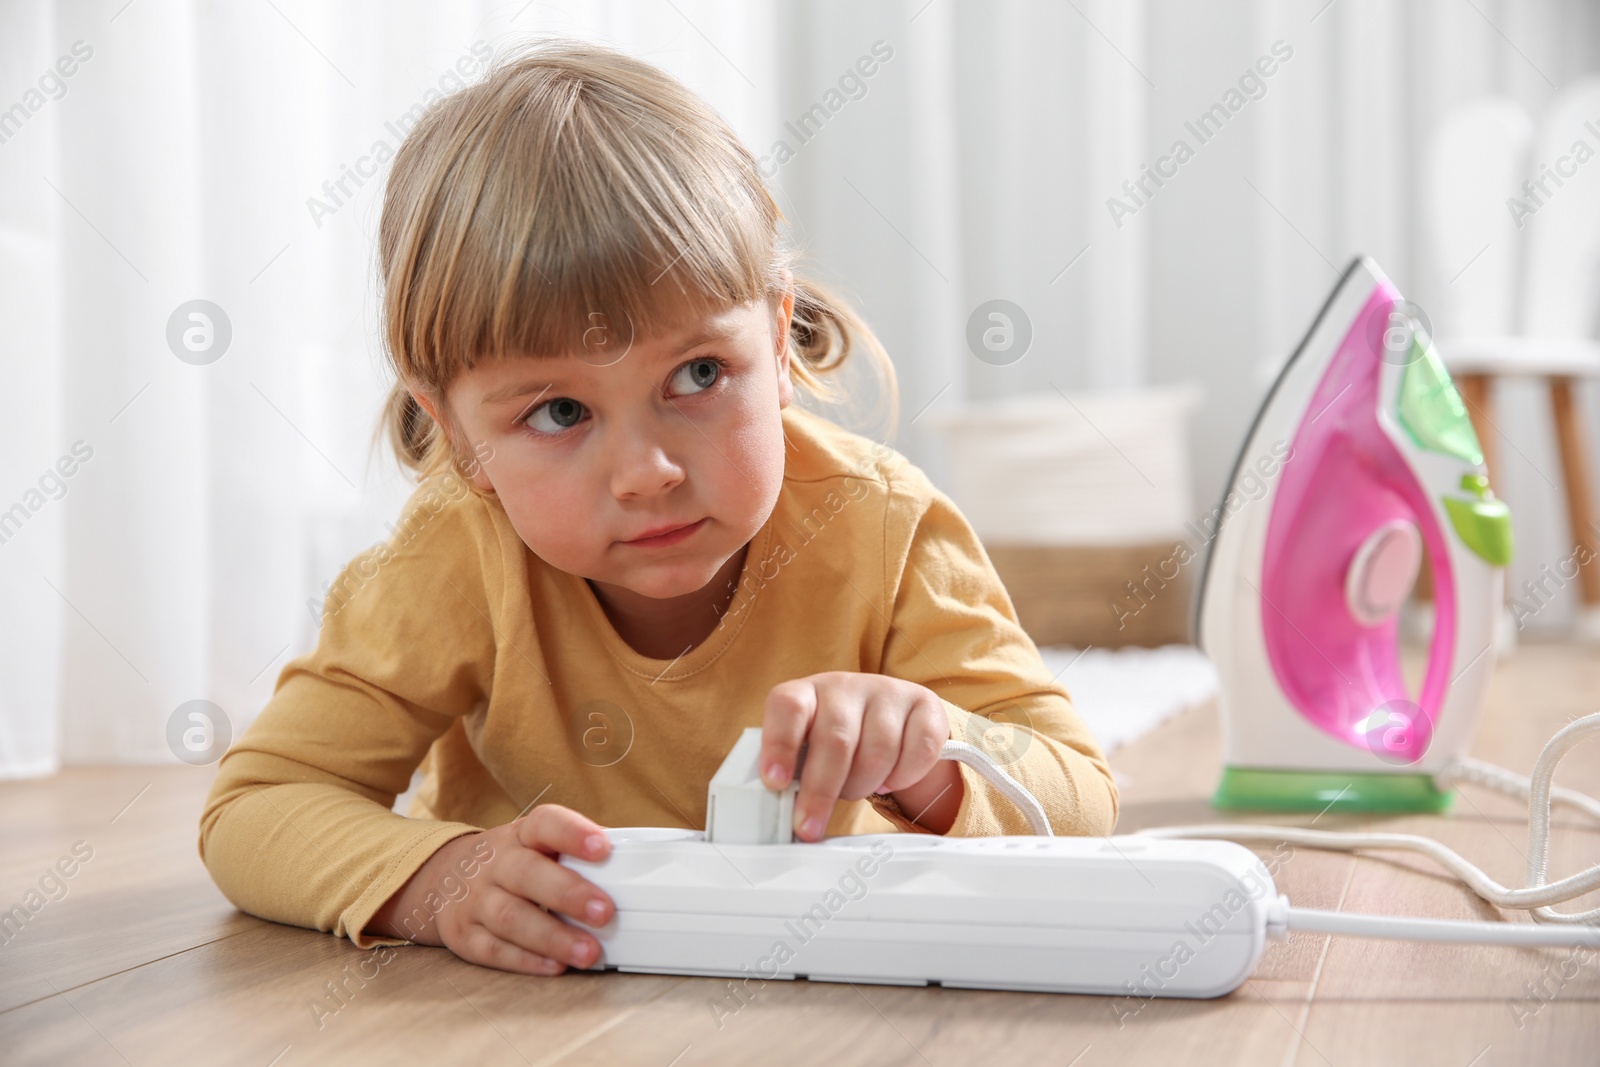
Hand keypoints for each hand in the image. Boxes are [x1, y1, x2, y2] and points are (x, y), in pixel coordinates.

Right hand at [365, 804, 614, 975]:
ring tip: (588, 952)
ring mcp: (476, 899)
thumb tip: (631, 874)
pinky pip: (493, 949)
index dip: (573, 834)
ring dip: (552, 937)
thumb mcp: (536, 845)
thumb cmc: (511, 862)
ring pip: (511, 917)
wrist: (444, 878)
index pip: (546, 824)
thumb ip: (573, 856)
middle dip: (568, 893)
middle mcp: (495, 863)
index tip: (603, 848)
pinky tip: (555, 966)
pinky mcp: (465, 935)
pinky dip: (525, 960)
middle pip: (527, 874)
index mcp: (522, 835)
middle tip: (605, 912)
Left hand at [758, 672, 963, 840]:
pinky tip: (889, 779)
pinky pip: (919, 751)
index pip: (788, 708)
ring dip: (864, 785)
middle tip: (810, 825)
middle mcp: (845, 685)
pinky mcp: (925, 704)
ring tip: (855, 790)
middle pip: (835, 739)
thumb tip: (773, 812)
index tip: (775, 783)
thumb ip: (788, 772)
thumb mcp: (804, 748)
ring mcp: (887, 691)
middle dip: (821, 791)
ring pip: (878, 751)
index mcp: (806, 692)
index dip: (779, 745)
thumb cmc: (832, 740)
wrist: (886, 716)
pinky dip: (903, 777)